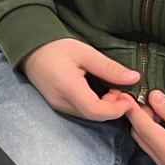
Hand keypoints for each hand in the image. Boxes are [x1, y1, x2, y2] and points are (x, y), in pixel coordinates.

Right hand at [23, 38, 139, 120]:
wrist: (30, 50)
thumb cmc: (56, 48)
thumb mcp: (85, 52)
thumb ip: (109, 68)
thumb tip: (134, 78)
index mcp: (68, 87)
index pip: (96, 111)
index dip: (116, 109)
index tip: (127, 97)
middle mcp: (62, 102)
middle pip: (94, 115)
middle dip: (113, 107)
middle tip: (120, 89)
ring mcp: (58, 106)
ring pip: (89, 116)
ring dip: (105, 107)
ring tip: (110, 89)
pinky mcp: (58, 105)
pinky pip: (82, 112)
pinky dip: (95, 106)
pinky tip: (98, 92)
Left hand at [120, 89, 164, 164]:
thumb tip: (152, 96)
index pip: (143, 128)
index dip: (132, 110)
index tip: (124, 94)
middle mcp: (164, 162)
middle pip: (139, 134)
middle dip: (137, 114)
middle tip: (143, 96)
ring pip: (143, 138)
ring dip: (143, 121)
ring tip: (152, 104)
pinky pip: (151, 143)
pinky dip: (150, 128)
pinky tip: (158, 116)